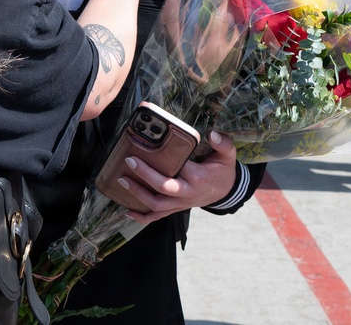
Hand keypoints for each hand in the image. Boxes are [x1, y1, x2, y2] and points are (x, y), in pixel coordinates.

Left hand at [117, 131, 237, 223]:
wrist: (226, 192)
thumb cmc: (223, 171)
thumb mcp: (228, 157)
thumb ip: (223, 144)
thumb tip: (213, 133)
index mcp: (198, 177)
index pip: (179, 165)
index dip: (165, 156)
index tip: (149, 144)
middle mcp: (187, 192)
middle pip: (163, 187)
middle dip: (144, 174)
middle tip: (130, 161)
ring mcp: (180, 203)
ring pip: (157, 204)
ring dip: (138, 194)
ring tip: (122, 180)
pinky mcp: (175, 208)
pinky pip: (157, 216)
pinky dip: (142, 217)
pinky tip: (127, 212)